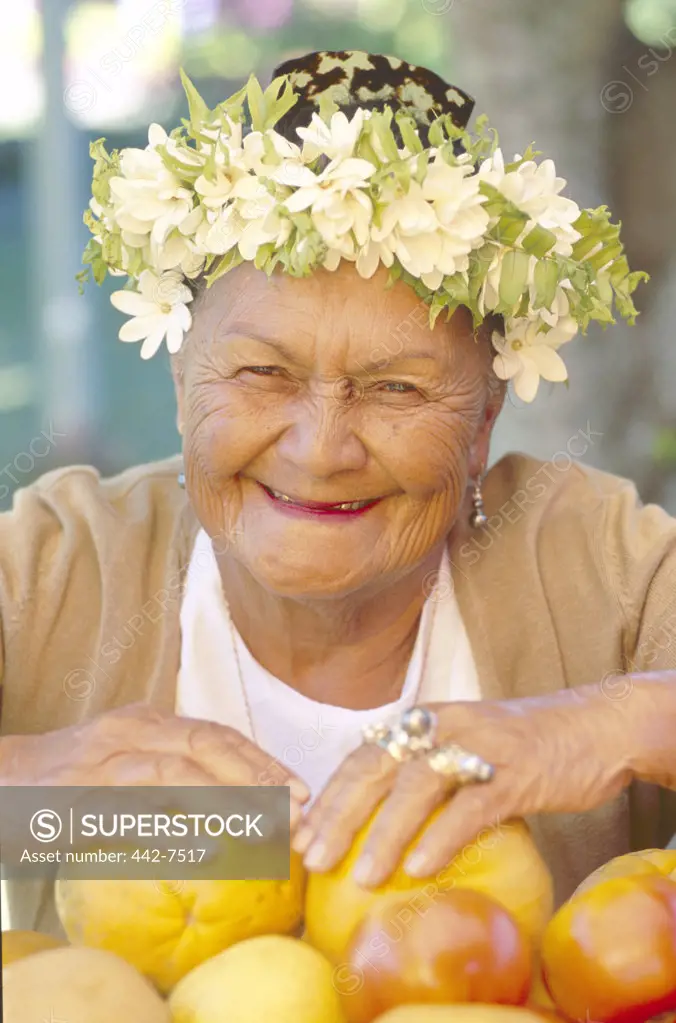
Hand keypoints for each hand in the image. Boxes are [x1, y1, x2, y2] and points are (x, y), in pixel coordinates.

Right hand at [0, 702, 309, 825]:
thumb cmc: (69, 776)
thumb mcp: (127, 760)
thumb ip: (174, 771)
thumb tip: (236, 803)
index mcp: (149, 721)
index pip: (219, 734)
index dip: (264, 760)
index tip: (303, 789)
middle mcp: (132, 730)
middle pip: (209, 744)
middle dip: (259, 776)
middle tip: (298, 809)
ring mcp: (105, 760)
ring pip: (177, 770)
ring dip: (227, 799)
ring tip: (266, 826)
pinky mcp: (79, 797)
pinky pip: (131, 811)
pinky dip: (171, 828)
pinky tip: (206, 851)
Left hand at [293, 685, 633, 886]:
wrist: (595, 725)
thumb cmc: (523, 745)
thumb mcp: (465, 745)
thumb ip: (425, 770)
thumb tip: (377, 819)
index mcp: (425, 720)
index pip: (363, 757)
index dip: (329, 795)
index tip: (300, 834)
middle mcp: (443, 726)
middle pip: (377, 767)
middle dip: (339, 815)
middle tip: (312, 858)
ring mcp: (479, 747)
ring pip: (418, 786)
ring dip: (385, 832)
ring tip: (362, 876)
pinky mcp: (516, 773)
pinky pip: (472, 806)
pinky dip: (442, 837)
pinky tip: (420, 867)